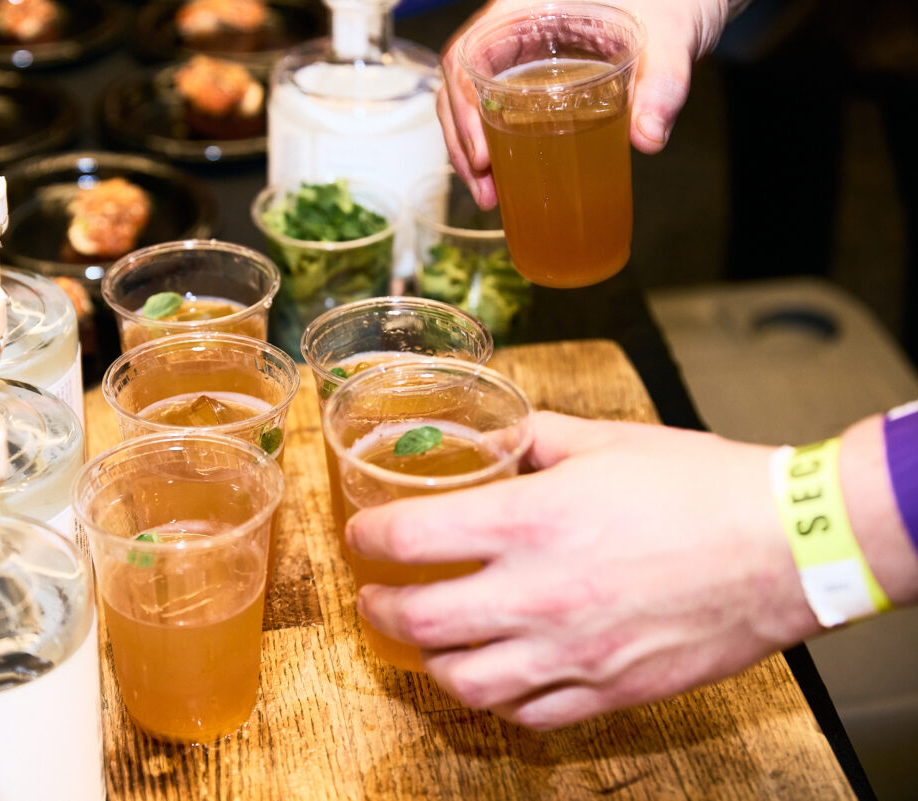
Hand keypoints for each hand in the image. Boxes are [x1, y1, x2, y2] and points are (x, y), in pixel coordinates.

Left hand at [346, 411, 820, 728]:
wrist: (788, 546)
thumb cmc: (702, 488)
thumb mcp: (606, 441)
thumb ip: (536, 440)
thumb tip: (497, 438)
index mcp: (532, 521)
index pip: (409, 539)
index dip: (368, 539)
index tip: (363, 536)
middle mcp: (539, 593)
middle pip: (418, 621)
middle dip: (378, 609)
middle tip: (375, 596)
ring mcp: (572, 651)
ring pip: (463, 681)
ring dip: (430, 661)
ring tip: (428, 640)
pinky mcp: (608, 689)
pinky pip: (527, 713)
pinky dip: (495, 696)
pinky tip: (493, 673)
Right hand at [439, 0, 737, 207]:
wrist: (686, 0)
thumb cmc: (674, 2)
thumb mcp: (671, 38)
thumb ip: (663, 84)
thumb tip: (647, 139)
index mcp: (528, 7)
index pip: (469, 52)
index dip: (464, 106)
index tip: (484, 154)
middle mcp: (514, 29)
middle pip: (460, 85)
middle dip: (463, 142)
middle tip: (486, 190)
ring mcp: (521, 54)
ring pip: (472, 101)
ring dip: (472, 152)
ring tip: (491, 197)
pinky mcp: (534, 78)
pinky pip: (499, 110)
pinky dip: (495, 147)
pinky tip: (508, 182)